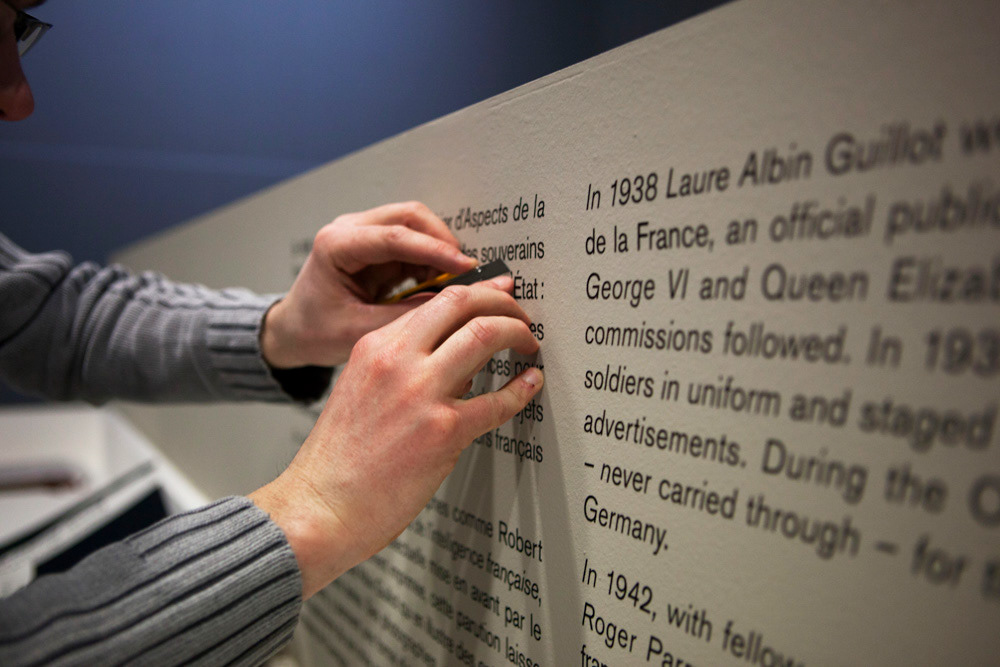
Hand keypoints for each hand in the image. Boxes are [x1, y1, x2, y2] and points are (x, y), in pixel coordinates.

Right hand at [250, 279, 542, 597]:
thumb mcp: (359, 389)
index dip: (476, 295)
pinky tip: (529, 385)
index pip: (436, 301)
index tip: (495, 298)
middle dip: (503, 302)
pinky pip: (498, 400)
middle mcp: (396, 360)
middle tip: (520, 314)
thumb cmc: (337, 461)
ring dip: (518, 334)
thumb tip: (452, 358)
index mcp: (374, 347)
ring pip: (486, 334)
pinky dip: (522, 389)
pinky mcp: (443, 431)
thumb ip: (400, 366)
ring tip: (528, 344)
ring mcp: (421, 393)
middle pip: (464, 303)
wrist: (319, 507)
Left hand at [260, 201, 476, 367]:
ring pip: (416, 226)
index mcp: (335, 245)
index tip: (463, 265)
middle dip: (442, 242)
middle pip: (410, 217)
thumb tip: (449, 304)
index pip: (394, 236)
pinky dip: (433, 261)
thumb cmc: (312, 329)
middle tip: (465, 272)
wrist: (294, 331)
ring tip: (452, 284)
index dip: (434, 249)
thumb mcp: (358, 330)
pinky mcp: (378, 248)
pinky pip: (415, 244)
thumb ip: (404, 316)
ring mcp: (365, 235)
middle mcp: (350, 231)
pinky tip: (438, 285)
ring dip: (439, 251)